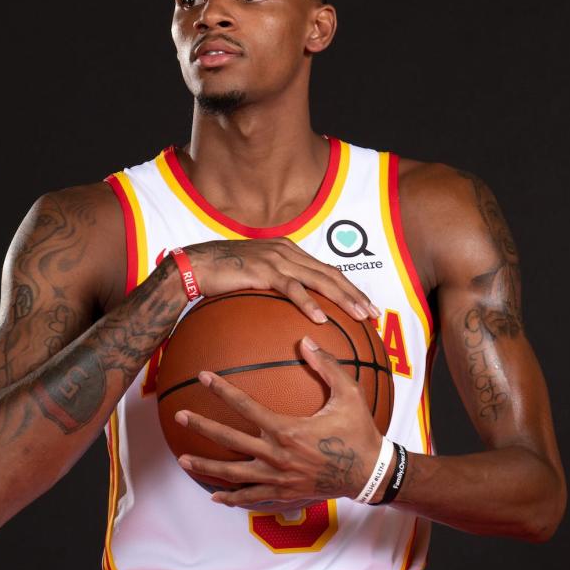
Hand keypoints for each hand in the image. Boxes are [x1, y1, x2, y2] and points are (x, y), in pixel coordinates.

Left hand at [174, 336, 384, 508]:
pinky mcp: (283, 494)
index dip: (222, 389)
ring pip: (232, 474)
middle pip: (229, 440)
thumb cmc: (359, 431)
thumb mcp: (349, 394)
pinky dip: (231, 498)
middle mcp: (277, 455)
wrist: (370, 473)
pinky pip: (251, 497)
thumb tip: (306, 340)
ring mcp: (278, 478)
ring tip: (183, 460)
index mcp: (287, 430)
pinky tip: (215, 496)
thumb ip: (326, 365)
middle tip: (179, 416)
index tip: (203, 376)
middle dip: (201, 427)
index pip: (245, 406)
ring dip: (206, 466)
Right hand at [183, 238, 379, 323]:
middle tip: (374, 313)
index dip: (349, 287)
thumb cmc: (223, 274)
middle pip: (330, 274)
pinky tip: (321, 318)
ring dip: (343, 298)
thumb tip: (289, 307)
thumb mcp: (255, 276)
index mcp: (289, 251)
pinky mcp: (264, 270)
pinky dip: (309, 303)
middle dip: (355, 294)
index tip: (365, 305)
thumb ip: (275, 284)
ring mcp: (277, 259)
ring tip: (359, 315)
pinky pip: (292, 289)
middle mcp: (288, 251)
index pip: (327, 270)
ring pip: (319, 280)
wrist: (196, 266)